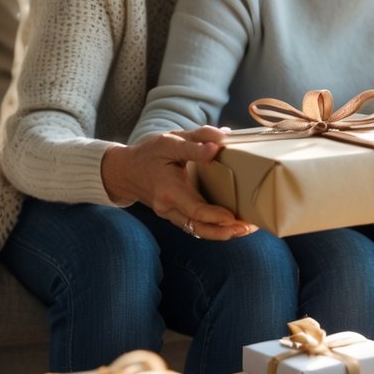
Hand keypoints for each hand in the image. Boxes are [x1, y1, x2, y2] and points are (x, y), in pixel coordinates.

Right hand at [101, 126, 257, 240]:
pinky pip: (194, 227)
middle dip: (225, 231)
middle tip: (248, 227)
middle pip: (199, 228)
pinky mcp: (174, 215)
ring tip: (245, 228)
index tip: (234, 216)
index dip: (215, 216)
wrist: (125, 171)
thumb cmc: (149, 153)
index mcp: (169, 190)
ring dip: (222, 232)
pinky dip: (213, 228)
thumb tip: (219, 143)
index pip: (194, 210)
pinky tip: (230, 224)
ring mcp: (170, 214)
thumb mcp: (169, 141)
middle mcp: (168, 207)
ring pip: (197, 231)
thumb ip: (195, 141)